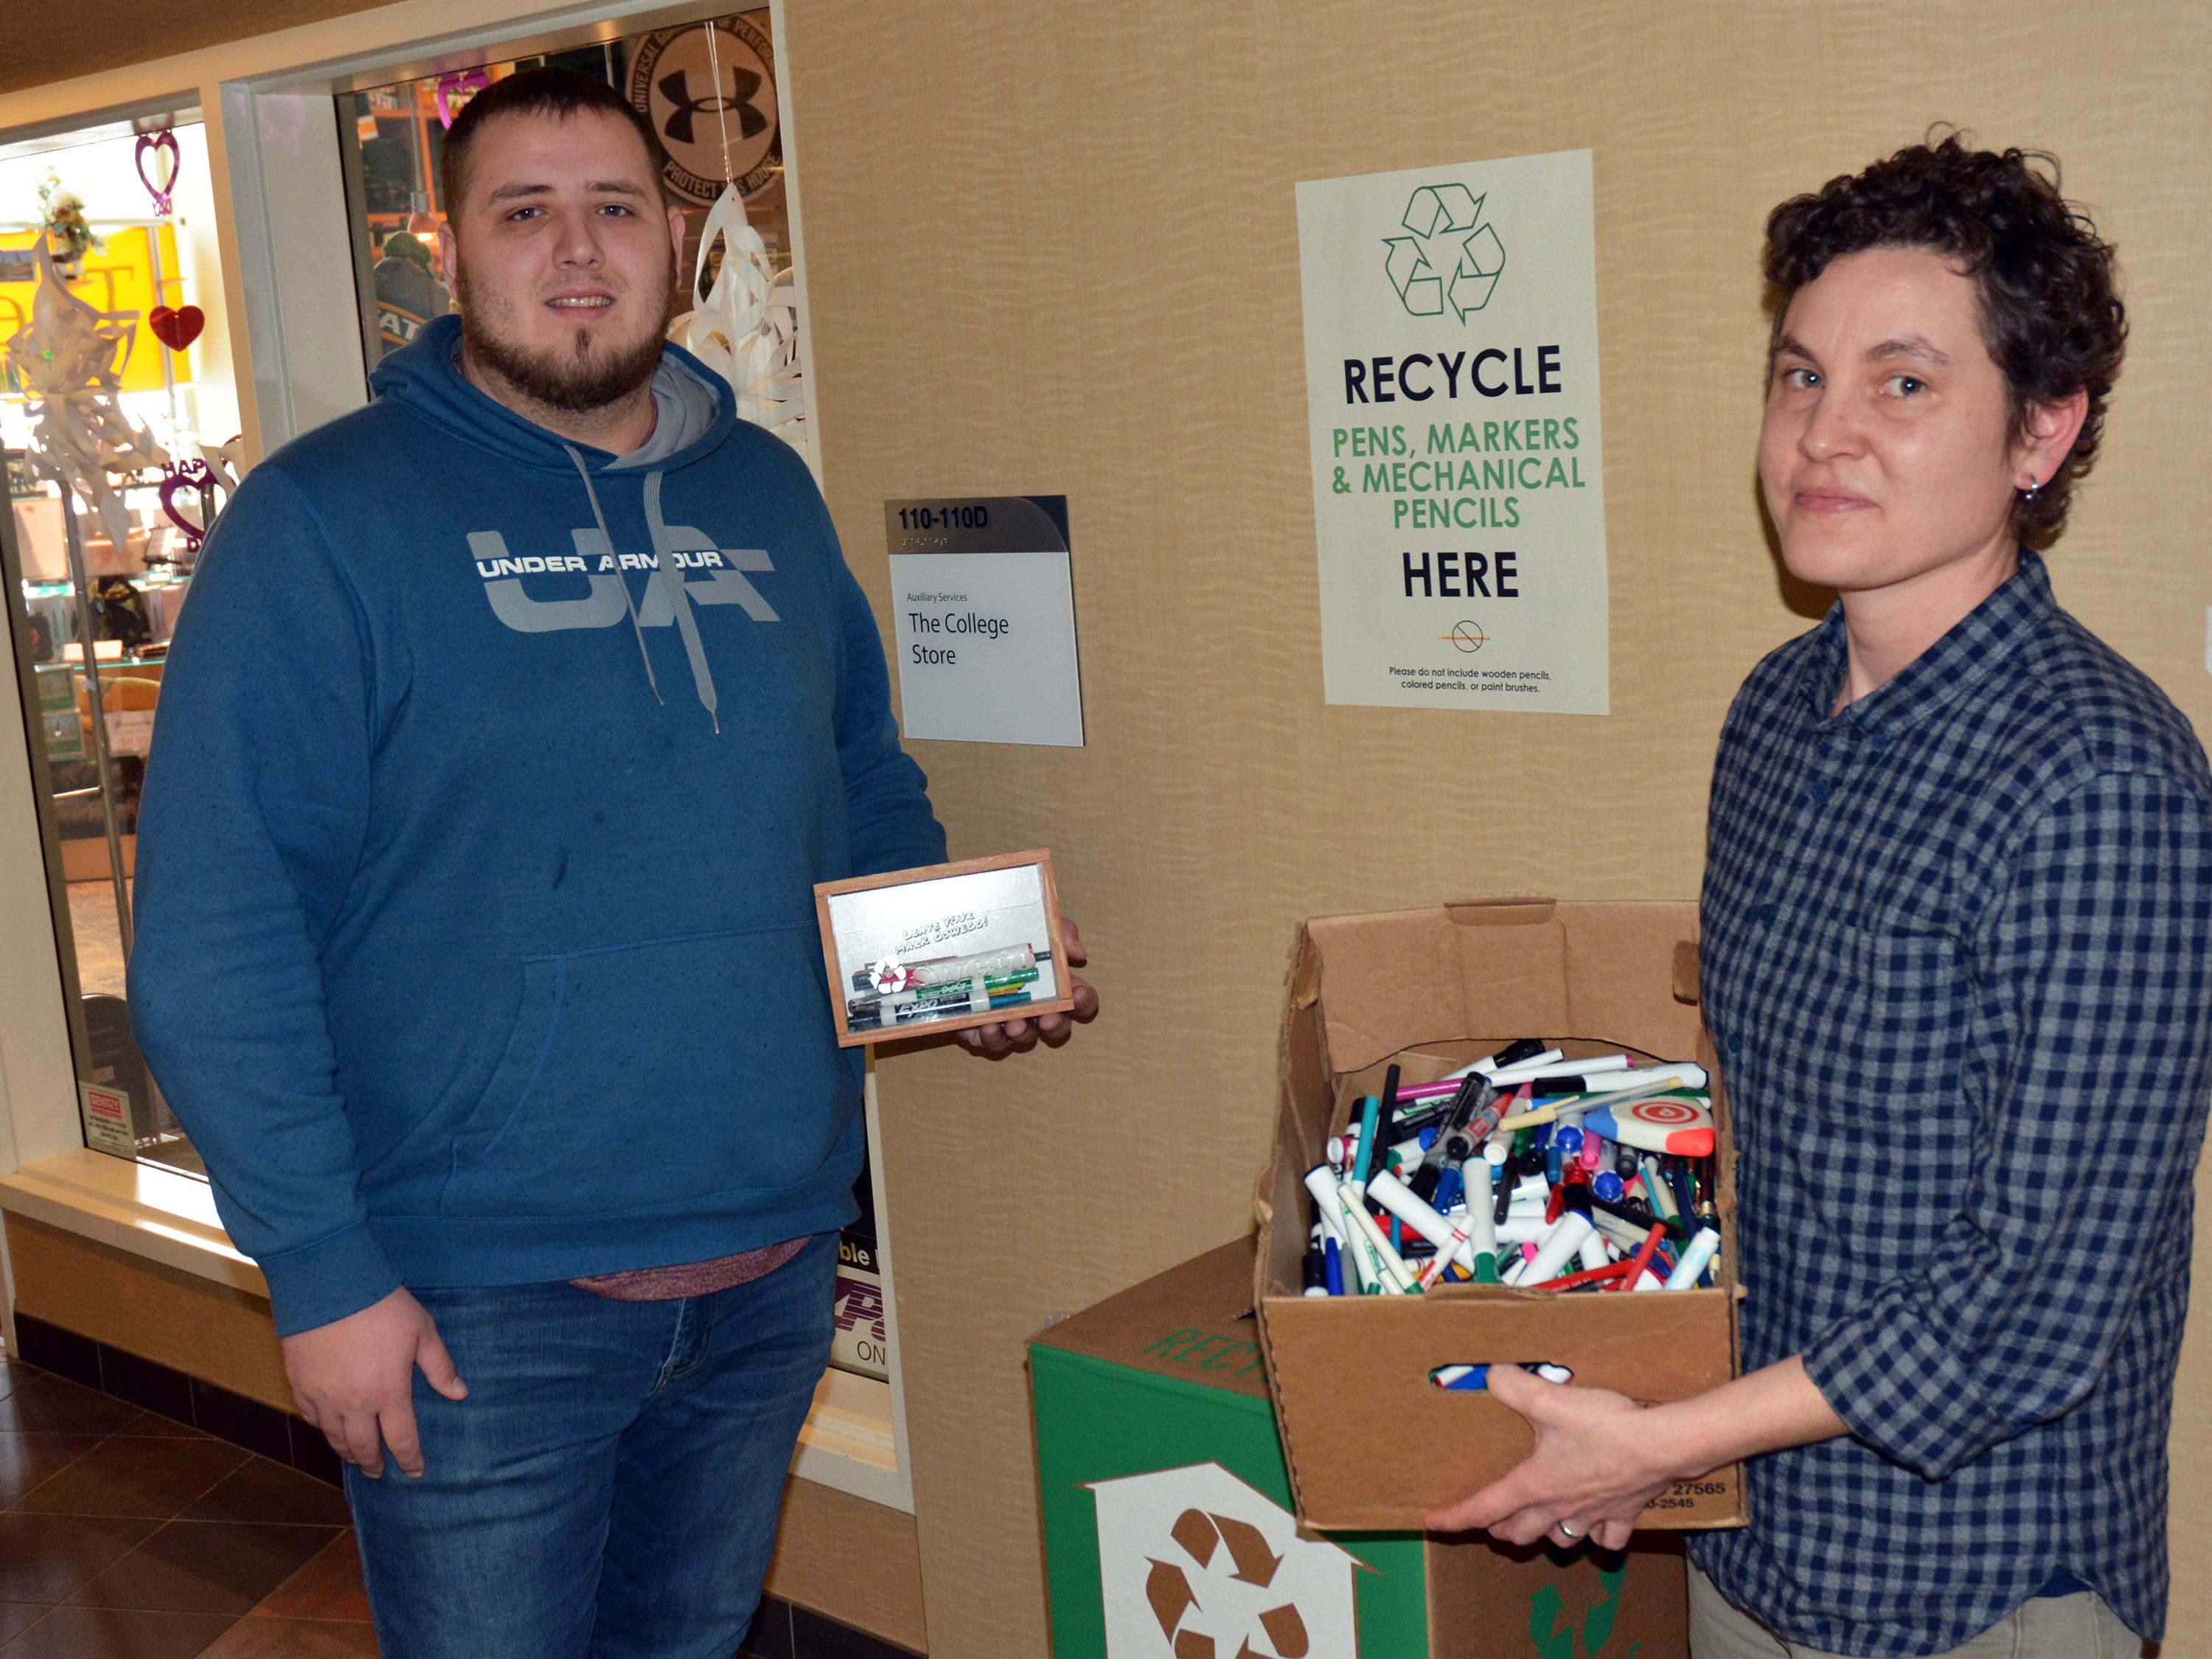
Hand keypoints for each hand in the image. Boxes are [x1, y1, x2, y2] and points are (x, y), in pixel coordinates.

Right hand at [280, 1287, 467, 1479]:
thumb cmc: (383, 1306)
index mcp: (389, 1393)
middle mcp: (354, 1404)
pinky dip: (323, 1428)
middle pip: (364, 1446)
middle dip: (373, 1462)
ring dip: (347, 1450)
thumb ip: (440, 1367)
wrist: (331, 1286)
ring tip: (354, 1456)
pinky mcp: (300, 1384)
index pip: (402, 1439)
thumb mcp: (423, 1332)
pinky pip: (311, 1417)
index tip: (415, 1472)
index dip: (409, 1459)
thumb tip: (460, 1393)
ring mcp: (323, 1397)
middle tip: (378, 1471)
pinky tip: (328, 1428)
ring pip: (334, 1437)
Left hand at [958, 915, 1097, 1055]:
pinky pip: (991, 1042)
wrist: (953, 939)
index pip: (1079, 999)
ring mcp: (1008, 1019)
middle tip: (1048, 1018)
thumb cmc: (999, 933)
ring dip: (1022, 1033)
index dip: (1084, 1000)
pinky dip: (992, 1038)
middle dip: (1056, 1025)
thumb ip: (1060, 932)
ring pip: (1024, 1037)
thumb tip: (1078, 954)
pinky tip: (987, 1027)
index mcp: (1052, 982)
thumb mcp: (1032, 922)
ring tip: (1013, 1024)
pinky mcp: (980, 1029)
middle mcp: (1034, 1005)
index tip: (1076, 995)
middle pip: (1057, 1026)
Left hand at [1424, 1364, 1676, 1550]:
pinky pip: (1608, 1538)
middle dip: (1500, 1530)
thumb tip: (1491, 1374)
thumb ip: (1515, 1386)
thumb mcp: (1550, 1399)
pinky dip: (1600, 1538)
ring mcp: (1593, 1514)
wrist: (1660, 1444)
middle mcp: (1560, 1507)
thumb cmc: (1604, 1426)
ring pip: (1560, 1540)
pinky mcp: (1624, 1513)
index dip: (1456, 1517)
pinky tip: (1596, 1530)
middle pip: (1520, 1532)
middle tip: (1490, 1522)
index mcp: (1535, 1484)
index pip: (1485, 1507)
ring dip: (1544, 1536)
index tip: (1435, 1523)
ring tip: (1535, 1527)